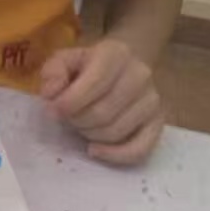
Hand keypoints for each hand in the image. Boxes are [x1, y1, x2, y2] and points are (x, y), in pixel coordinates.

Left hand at [40, 39, 163, 165]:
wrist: (125, 63)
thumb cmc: (89, 64)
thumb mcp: (65, 59)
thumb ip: (53, 73)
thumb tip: (51, 95)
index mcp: (115, 54)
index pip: (94, 84)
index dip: (69, 102)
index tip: (53, 110)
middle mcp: (139, 75)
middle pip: (102, 113)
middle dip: (77, 120)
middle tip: (67, 117)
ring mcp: (152, 100)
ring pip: (115, 132)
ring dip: (90, 135)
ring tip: (81, 124)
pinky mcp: (158, 122)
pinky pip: (139, 150)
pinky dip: (114, 156)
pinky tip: (95, 150)